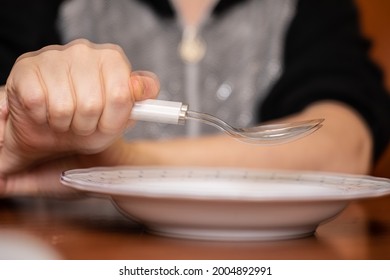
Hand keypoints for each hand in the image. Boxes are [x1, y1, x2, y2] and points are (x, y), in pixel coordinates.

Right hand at [0, 39, 159, 174]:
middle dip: (88, 124)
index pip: (122, 94)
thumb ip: (140, 103)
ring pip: (64, 107)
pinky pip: (39, 103)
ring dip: (65, 123)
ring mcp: (54, 56)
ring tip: (64, 117)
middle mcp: (85, 51)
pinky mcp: (27, 68)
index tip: (107, 122)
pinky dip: (42, 117)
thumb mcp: (120, 118)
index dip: (114, 118)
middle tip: (82, 121)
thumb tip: (145, 88)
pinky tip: (45, 110)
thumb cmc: (88, 121)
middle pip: (92, 104)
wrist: (52, 130)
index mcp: (112, 59)